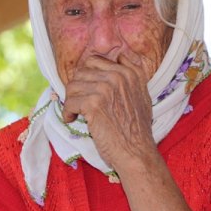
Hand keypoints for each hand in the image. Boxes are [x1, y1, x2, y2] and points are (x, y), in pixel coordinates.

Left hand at [62, 52, 155, 169]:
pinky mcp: (94, 103)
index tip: (86, 90)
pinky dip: (68, 112)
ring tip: (75, 113)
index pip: (95, 60)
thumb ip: (132, 75)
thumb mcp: (143, 95)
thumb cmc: (137, 129)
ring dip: (71, 101)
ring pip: (73, 86)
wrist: (136, 152)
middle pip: (81, 72)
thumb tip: (119, 58)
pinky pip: (70, 102)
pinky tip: (73, 120)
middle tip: (78, 102)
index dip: (86, 76)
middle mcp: (118, 76)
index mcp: (130, 72)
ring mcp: (105, 88)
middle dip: (77, 88)